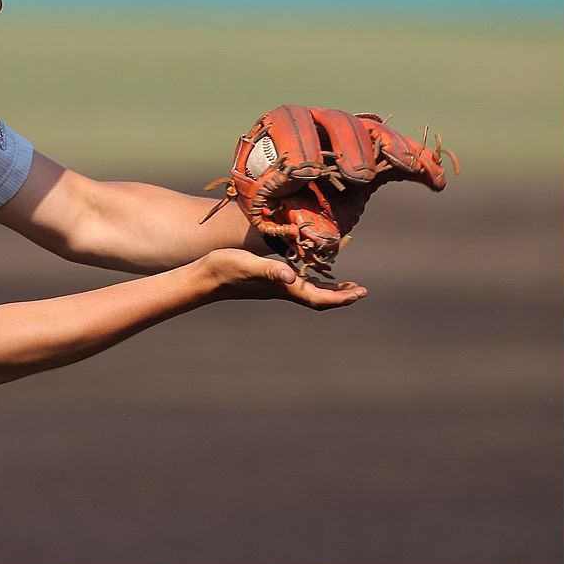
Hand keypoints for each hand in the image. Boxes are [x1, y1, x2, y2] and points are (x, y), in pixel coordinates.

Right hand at [195, 248, 367, 311]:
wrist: (203, 278)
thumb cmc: (224, 268)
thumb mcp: (247, 264)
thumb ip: (269, 270)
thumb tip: (292, 277)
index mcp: (281, 287)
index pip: (318, 298)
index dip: (341, 297)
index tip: (360, 293)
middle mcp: (281, 289)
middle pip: (317, 299)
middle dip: (340, 296)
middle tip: (360, 291)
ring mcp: (273, 287)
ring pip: (308, 293)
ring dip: (328, 291)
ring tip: (344, 286)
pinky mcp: (265, 281)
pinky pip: (296, 285)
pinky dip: (311, 282)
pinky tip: (309, 274)